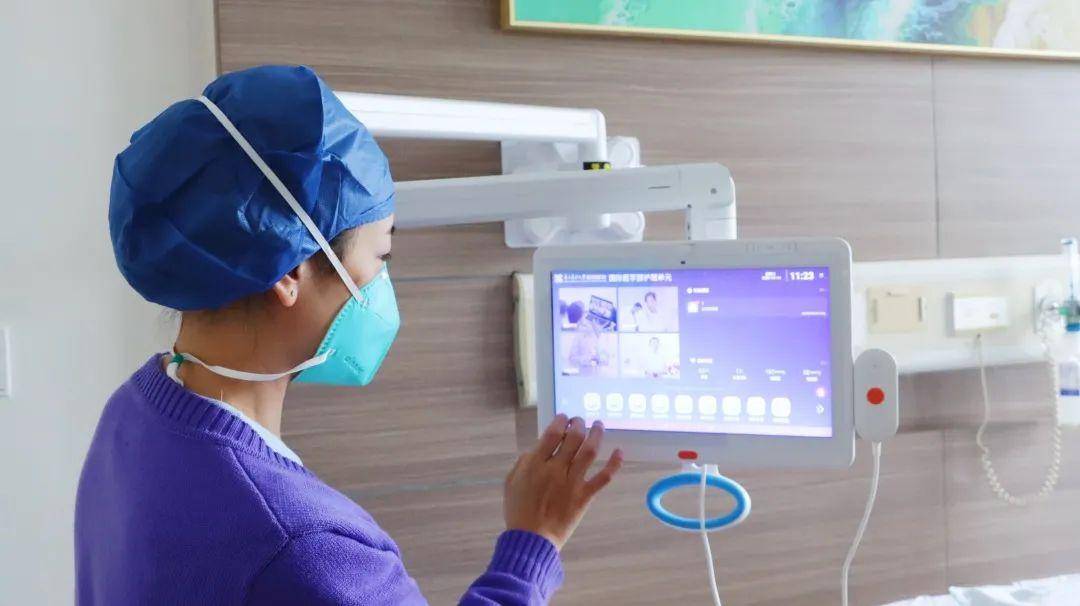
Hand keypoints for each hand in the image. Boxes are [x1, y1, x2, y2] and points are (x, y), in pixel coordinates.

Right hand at [503, 414, 623, 550]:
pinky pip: (603, 477)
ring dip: (596, 434)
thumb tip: (538, 448)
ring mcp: (572, 483)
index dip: (561, 421)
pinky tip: (619, 451)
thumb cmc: (518, 511)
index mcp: (535, 465)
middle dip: (578, 424)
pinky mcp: (584, 496)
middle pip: (573, 438)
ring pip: (589, 451)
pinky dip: (614, 463)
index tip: (564, 418)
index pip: (552, 433)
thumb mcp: (511, 482)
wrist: (531, 539)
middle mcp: (556, 470)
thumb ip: (524, 462)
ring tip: (598, 425)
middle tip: (580, 421)